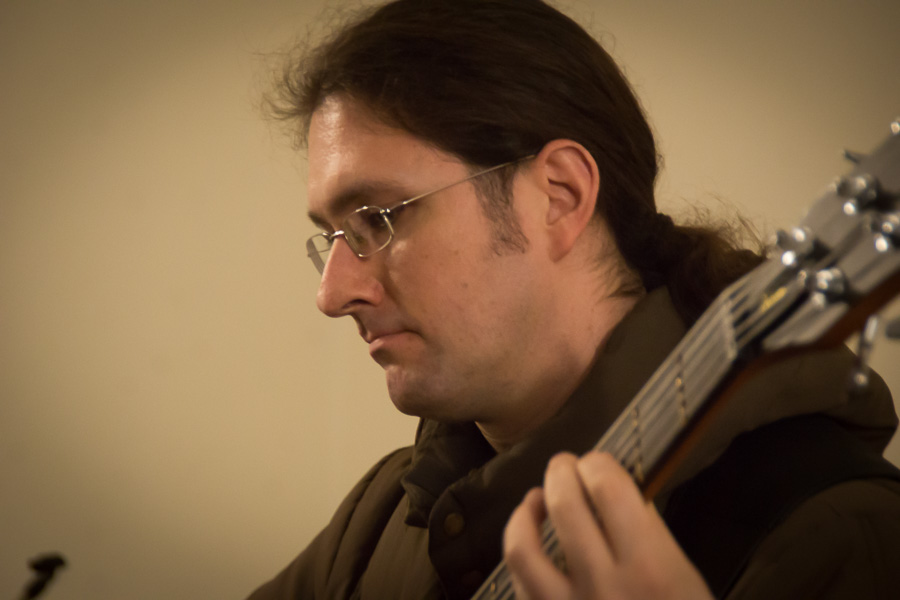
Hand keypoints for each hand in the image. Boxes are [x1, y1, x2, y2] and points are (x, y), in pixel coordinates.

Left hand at [503, 451, 713, 599]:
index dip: (599, 464)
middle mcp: (605, 587)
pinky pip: (519, 589)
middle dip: (561, 473)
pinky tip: (529, 546)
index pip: (611, 489)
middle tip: (565, 465)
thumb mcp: (686, 584)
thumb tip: (617, 496)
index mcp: (652, 569)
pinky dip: (521, 557)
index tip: (598, 462)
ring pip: (522, 549)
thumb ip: (651, 540)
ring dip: (524, 514)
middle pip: (566, 505)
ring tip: (535, 500)